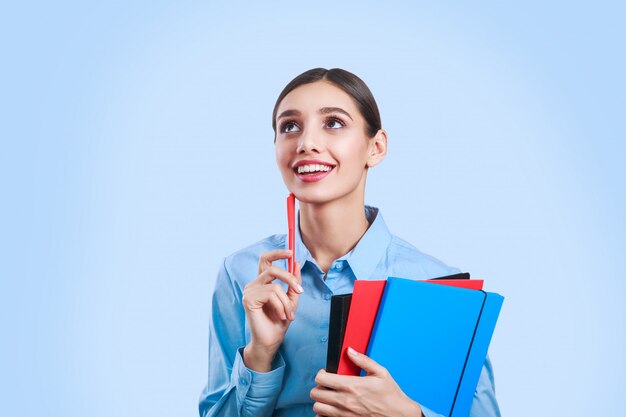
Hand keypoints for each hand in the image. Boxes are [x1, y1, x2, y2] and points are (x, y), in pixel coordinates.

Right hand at [242, 250, 302, 371]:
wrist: (270, 341)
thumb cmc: (279, 322)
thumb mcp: (291, 299)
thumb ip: (293, 283)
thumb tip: (297, 263)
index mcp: (263, 282)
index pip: (265, 260)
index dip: (277, 253)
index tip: (291, 252)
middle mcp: (254, 284)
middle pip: (271, 268)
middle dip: (289, 277)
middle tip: (298, 290)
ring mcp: (249, 291)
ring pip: (276, 286)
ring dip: (287, 302)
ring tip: (288, 315)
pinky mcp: (248, 299)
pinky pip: (271, 294)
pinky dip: (280, 306)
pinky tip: (280, 316)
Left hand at [310, 347, 422, 416]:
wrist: (399, 415)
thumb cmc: (391, 396)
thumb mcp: (381, 373)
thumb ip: (363, 360)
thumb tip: (350, 351)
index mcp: (352, 385)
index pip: (322, 379)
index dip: (321, 374)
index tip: (325, 373)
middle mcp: (345, 401)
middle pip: (315, 393)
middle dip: (318, 387)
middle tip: (326, 385)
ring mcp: (344, 414)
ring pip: (317, 407)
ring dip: (320, 401)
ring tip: (329, 397)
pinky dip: (324, 414)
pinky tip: (332, 409)